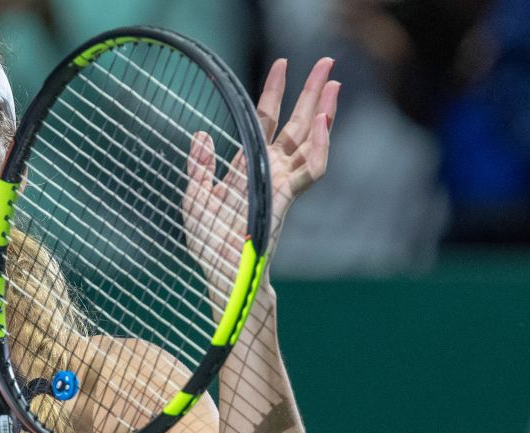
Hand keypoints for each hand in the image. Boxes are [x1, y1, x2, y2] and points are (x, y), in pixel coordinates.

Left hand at [182, 58, 339, 290]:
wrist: (224, 274)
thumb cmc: (210, 245)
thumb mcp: (195, 198)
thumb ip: (198, 166)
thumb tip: (202, 134)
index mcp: (252, 168)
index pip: (267, 122)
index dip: (275, 93)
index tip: (283, 65)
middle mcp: (272, 172)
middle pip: (296, 124)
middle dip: (311, 93)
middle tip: (327, 62)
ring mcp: (284, 184)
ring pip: (310, 141)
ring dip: (324, 111)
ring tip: (334, 82)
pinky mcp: (288, 198)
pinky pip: (312, 169)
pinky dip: (320, 145)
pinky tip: (323, 121)